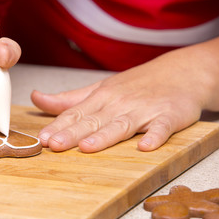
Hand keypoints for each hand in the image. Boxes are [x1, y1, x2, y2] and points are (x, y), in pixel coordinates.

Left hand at [31, 47, 218, 152]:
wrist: (181, 71)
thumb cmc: (137, 83)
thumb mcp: (100, 88)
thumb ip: (69, 99)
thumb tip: (37, 98)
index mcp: (101, 97)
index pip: (75, 114)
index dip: (58, 126)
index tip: (41, 138)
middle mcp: (119, 103)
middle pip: (92, 121)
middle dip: (72, 134)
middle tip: (53, 145)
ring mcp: (144, 109)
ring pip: (121, 124)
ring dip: (104, 136)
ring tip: (87, 147)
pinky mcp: (169, 115)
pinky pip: (161, 127)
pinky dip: (155, 135)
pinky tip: (145, 145)